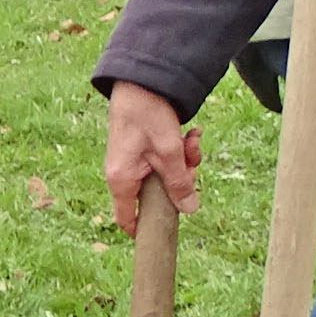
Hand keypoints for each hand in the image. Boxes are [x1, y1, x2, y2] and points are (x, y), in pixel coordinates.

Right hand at [105, 80, 201, 234]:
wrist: (140, 83)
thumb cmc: (147, 116)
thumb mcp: (169, 152)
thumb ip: (179, 183)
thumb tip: (190, 210)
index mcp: (122, 180)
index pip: (127, 218)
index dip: (144, 229)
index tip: (164, 233)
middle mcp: (124, 174)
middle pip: (156, 194)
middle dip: (180, 180)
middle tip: (193, 163)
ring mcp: (132, 162)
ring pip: (165, 175)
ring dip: (184, 161)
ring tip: (193, 139)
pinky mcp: (142, 150)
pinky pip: (164, 160)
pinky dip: (180, 150)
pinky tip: (190, 133)